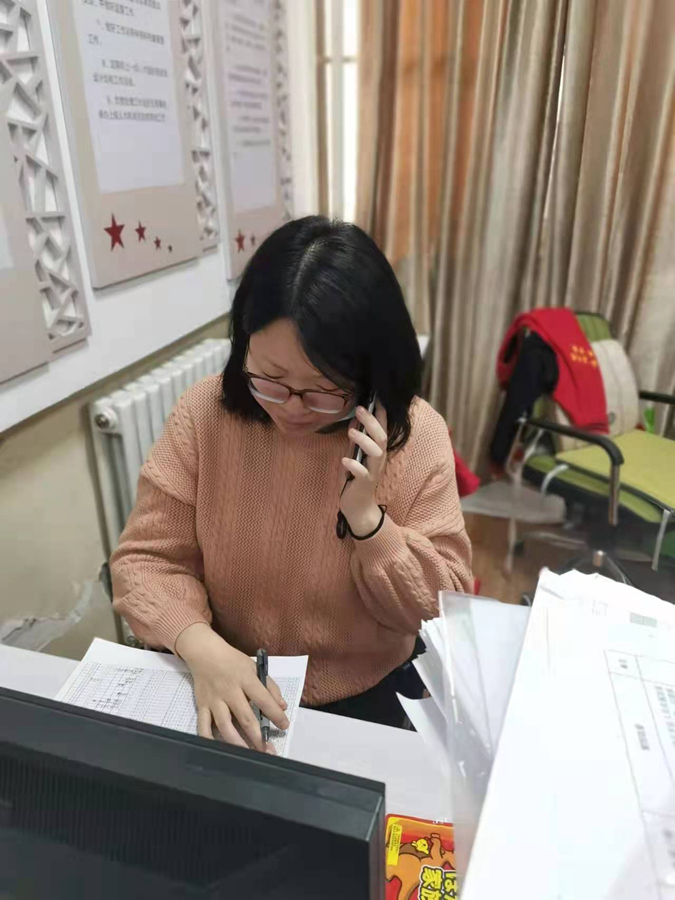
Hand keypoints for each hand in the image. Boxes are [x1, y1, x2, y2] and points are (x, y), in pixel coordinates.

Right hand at [176, 623, 288, 752]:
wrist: (205, 653)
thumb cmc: (233, 661)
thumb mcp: (254, 667)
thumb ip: (270, 687)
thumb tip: (282, 706)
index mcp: (245, 679)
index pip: (263, 699)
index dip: (275, 714)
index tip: (284, 726)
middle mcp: (229, 691)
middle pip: (244, 717)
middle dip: (258, 736)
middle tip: (268, 751)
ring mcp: (214, 700)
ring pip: (225, 725)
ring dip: (237, 742)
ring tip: (248, 754)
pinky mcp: (202, 705)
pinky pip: (203, 726)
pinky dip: (209, 739)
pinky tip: (219, 750)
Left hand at [340, 403, 387, 536]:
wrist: (358, 507)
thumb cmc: (356, 478)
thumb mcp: (356, 456)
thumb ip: (356, 441)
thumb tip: (353, 423)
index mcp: (377, 450)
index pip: (383, 429)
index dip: (381, 414)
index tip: (376, 398)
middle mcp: (379, 459)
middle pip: (381, 437)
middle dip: (371, 422)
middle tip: (360, 409)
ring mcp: (373, 471)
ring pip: (375, 453)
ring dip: (363, 441)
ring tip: (350, 432)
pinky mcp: (364, 483)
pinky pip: (362, 473)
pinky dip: (354, 465)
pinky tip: (345, 460)